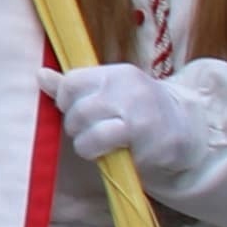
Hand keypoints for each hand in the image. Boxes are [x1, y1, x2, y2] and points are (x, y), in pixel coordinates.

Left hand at [46, 58, 226, 226]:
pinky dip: (99, 152)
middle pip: (76, 108)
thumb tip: (40, 75)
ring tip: (98, 144)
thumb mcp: (110, 91)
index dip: (66, 100)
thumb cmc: (138, 110)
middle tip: (89, 130)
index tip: (77, 109)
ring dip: (85, 143)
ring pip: (86, 128)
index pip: (72, 81)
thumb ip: (75, 86)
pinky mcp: (144, 137)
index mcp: (115, 73)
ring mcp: (137, 112)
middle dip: (74, 125)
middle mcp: (127, 88)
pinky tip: (112, 152)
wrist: (186, 129)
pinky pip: (104, 144)